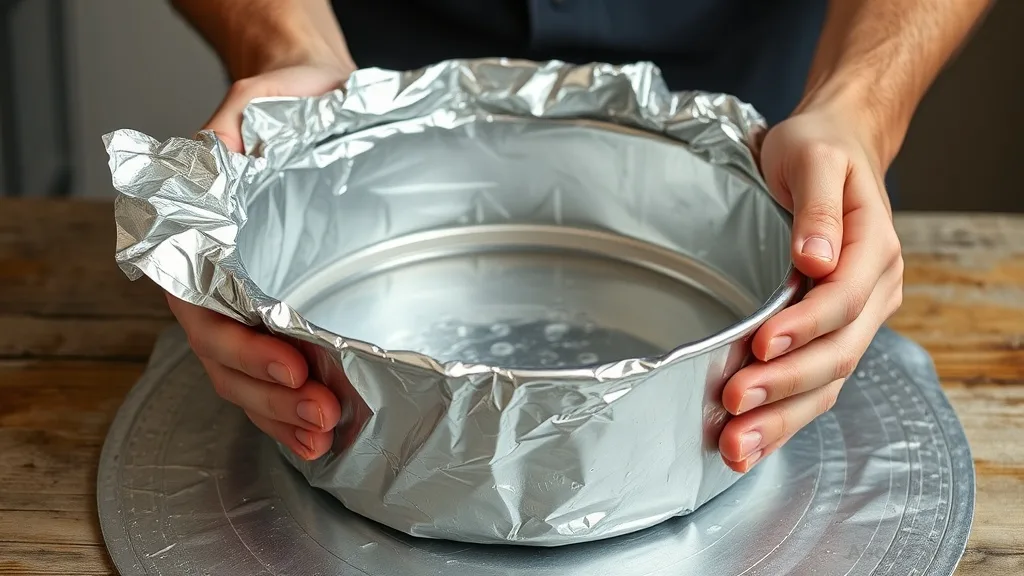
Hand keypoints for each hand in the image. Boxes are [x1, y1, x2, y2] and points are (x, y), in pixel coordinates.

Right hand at [172, 62, 352, 458]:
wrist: (311, 103)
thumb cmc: (282, 107)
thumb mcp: (254, 107)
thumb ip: (231, 135)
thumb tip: (219, 158)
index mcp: (196, 241)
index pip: (206, 309)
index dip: (245, 346)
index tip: (293, 365)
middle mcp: (213, 283)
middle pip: (227, 360)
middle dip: (273, 396)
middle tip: (321, 412)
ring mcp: (246, 306)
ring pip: (248, 379)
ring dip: (283, 414)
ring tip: (323, 432)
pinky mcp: (283, 317)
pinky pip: (274, 375)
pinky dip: (292, 409)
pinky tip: (320, 432)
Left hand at [717, 105, 903, 471]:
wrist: (834, 146)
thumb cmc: (819, 149)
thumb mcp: (813, 158)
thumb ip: (817, 208)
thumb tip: (814, 259)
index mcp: (873, 249)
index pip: (842, 300)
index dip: (804, 326)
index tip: (760, 344)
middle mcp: (872, 291)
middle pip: (837, 352)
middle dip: (786, 385)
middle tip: (736, 404)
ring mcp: (855, 317)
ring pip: (827, 380)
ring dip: (782, 416)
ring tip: (737, 445)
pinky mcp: (830, 331)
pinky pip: (814, 382)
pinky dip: (784, 414)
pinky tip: (752, 440)